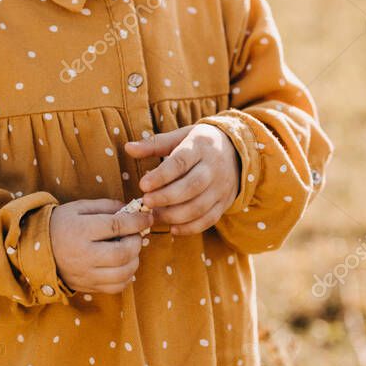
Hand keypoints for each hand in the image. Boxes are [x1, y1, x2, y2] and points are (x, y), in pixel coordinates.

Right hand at [49, 198, 153, 294]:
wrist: (35, 250)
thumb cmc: (60, 224)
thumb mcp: (79, 208)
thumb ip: (106, 207)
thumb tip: (131, 210)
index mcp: (81, 230)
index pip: (117, 226)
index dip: (137, 221)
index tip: (147, 217)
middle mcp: (83, 255)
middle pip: (122, 253)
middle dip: (136, 243)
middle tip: (136, 235)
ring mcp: (85, 273)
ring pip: (122, 273)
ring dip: (134, 260)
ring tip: (130, 250)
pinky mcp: (88, 286)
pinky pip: (116, 287)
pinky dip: (126, 277)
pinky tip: (123, 265)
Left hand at [124, 124, 240, 235]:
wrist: (237, 151)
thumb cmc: (199, 143)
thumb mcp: (180, 136)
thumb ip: (154, 144)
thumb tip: (128, 148)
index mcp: (200, 146)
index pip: (181, 162)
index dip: (161, 176)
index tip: (142, 185)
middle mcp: (214, 167)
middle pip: (191, 186)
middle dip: (166, 197)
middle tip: (145, 203)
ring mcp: (221, 187)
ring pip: (200, 206)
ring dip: (175, 215)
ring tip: (154, 216)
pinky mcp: (225, 202)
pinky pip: (209, 219)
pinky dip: (190, 228)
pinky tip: (172, 229)